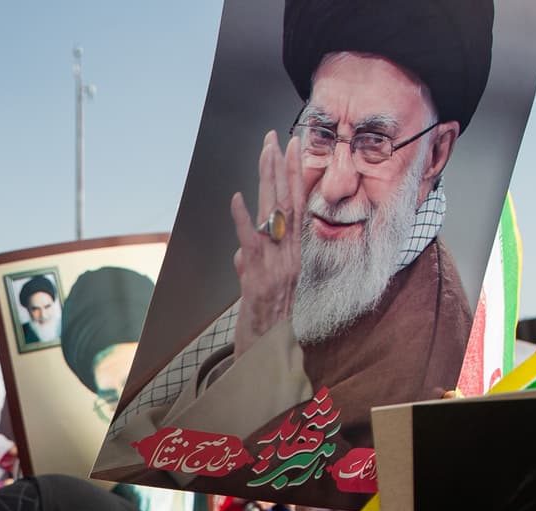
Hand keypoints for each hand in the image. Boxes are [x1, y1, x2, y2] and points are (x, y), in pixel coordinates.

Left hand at [230, 131, 305, 357]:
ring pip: (273, 214)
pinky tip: (237, 197)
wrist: (267, 351)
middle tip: (275, 135)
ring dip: (267, 180)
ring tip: (264, 152)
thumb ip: (250, 263)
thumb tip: (241, 250)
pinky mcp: (259, 278)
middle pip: (287, 201)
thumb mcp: (258, 285)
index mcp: (293, 252)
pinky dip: (242, 220)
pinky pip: (250, 243)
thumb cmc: (264, 319)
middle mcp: (289, 254)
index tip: (294, 144)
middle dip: (280, 165)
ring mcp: (276, 265)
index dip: (296, 173)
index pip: (298, 204)